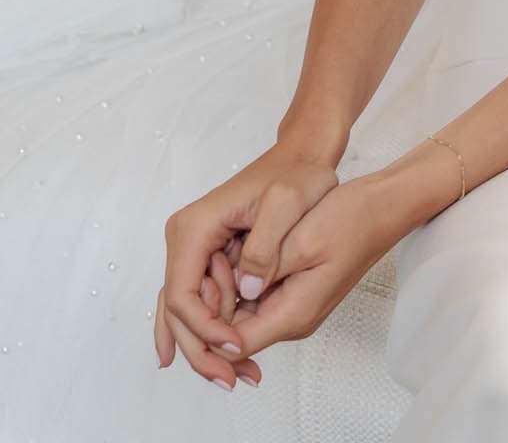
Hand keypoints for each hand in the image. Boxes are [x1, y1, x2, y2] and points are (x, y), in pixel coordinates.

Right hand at [154, 137, 340, 390]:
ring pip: (187, 310)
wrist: (302, 155)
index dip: (206, 328)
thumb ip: (266, 246)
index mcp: (195, 227)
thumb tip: (247, 292)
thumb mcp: (288, 203)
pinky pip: (199, 300)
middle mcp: (186, 238)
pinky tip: (217, 356)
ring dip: (207, 345)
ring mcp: (195, 247)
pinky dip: (210, 328)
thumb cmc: (297, 173)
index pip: (182, 294)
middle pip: (178, 309)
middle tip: (233, 379)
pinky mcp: (209, 255)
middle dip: (202, 348)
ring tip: (235, 374)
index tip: (237, 347)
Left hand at [188, 173, 402, 370]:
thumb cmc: (350, 219)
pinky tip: (237, 256)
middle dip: (214, 308)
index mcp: (294, 314)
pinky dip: (243, 284)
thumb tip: (237, 291)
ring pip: (245, 316)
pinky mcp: (298, 293)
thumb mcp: (303, 239)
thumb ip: (266, 267)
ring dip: (227, 294)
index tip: (200, 284)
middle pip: (237, 335)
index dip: (207, 324)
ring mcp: (297, 308)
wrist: (383, 207)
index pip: (234, 344)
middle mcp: (293, 320)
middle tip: (206, 265)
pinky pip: (259, 299)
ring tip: (218, 256)